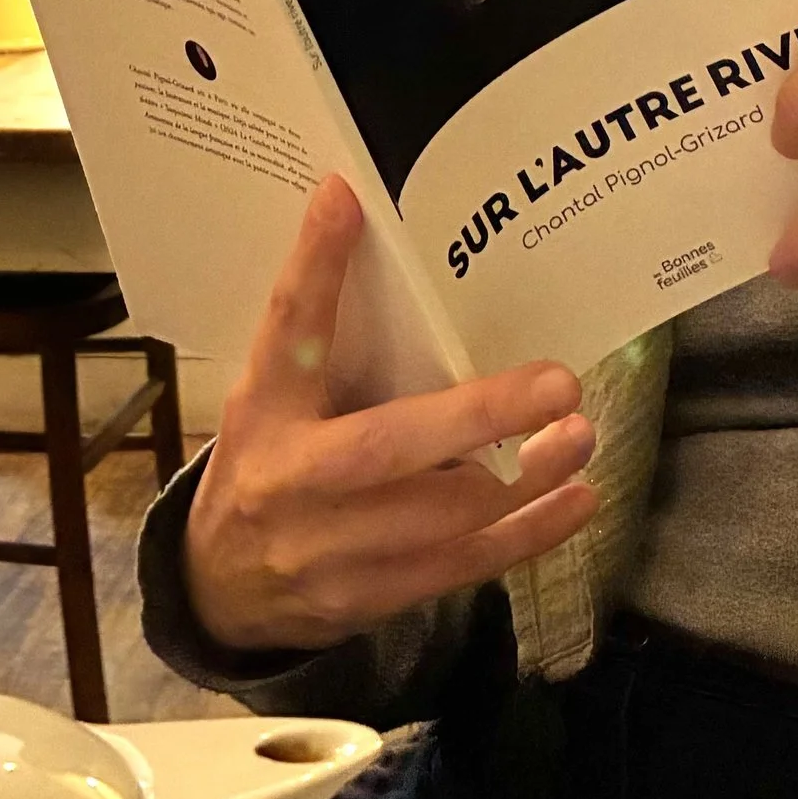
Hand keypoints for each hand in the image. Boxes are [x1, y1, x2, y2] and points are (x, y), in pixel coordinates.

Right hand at [184, 175, 599, 654]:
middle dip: (481, 416)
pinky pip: (462, 566)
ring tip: (579, 434)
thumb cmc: (262, 472)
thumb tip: (398, 269)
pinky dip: (528, 534)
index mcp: (264, 412)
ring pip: (443, 515)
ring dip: (525, 476)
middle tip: (558, 382)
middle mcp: (293, 479)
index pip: (286, 332)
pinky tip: (576, 501)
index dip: (314, 268)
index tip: (344, 200)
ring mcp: (331, 549)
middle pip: (389, 446)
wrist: (219, 594)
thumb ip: (321, 353)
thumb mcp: (270, 406)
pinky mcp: (370, 598)